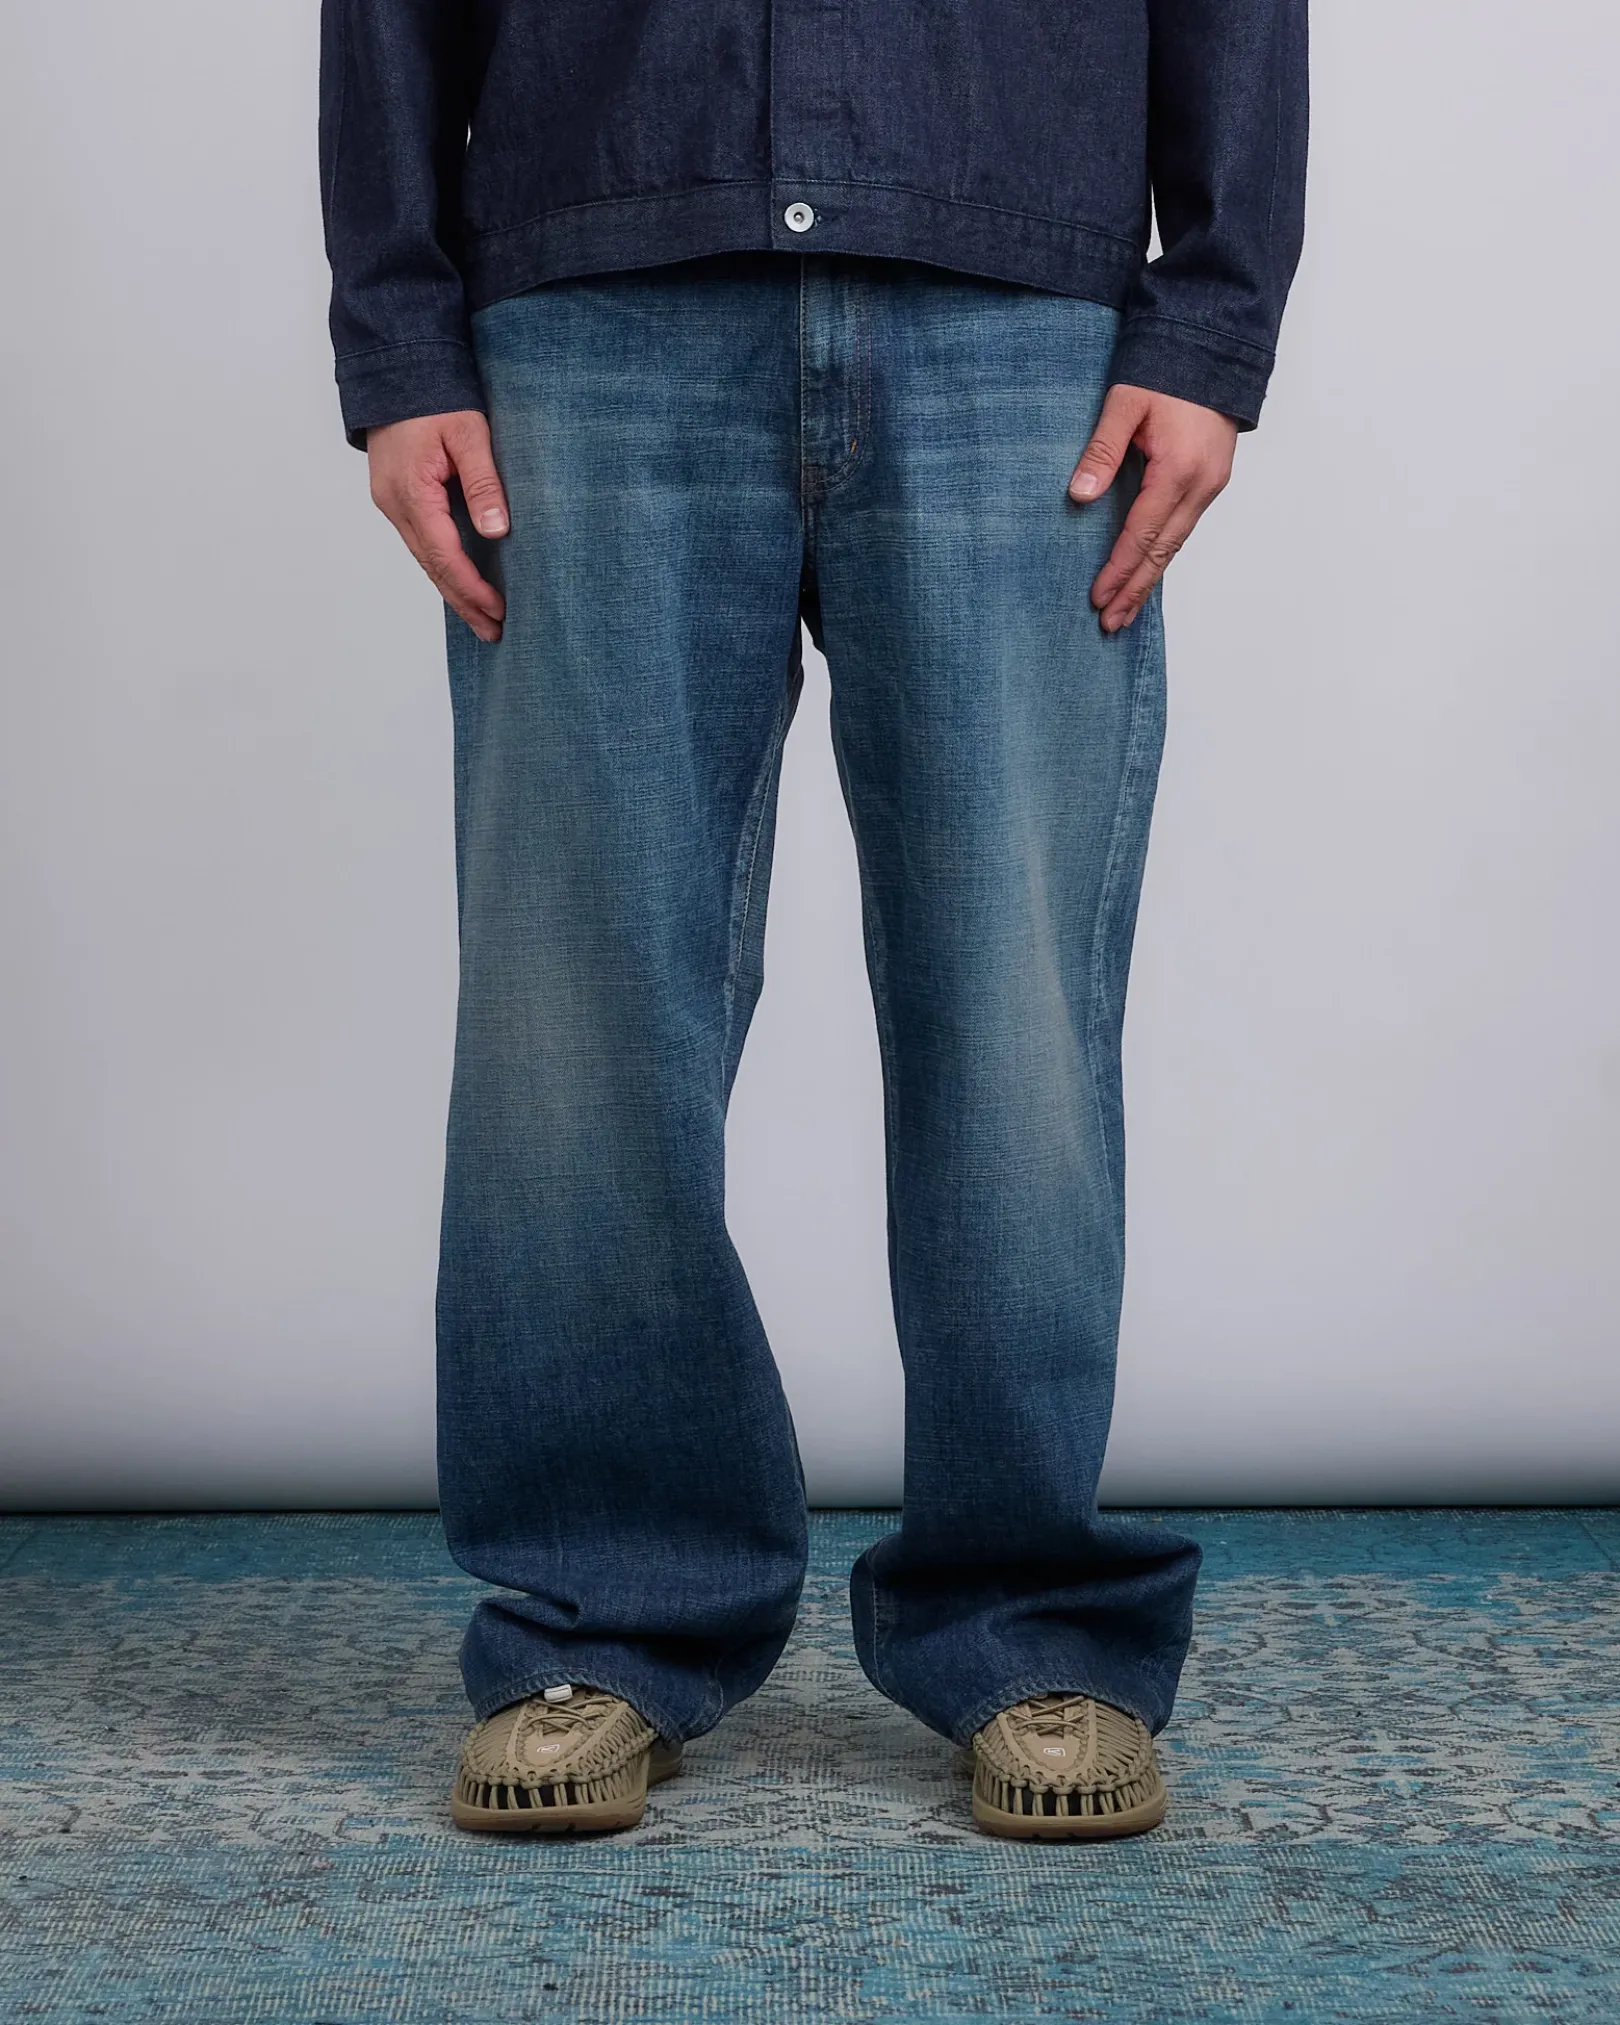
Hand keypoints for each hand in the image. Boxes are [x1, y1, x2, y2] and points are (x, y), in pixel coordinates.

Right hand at [367, 411, 509, 643]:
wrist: (395, 369)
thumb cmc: (434, 396)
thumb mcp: (469, 434)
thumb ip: (483, 483)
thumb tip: (497, 532)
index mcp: (411, 493)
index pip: (445, 556)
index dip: (472, 589)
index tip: (499, 611)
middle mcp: (395, 505)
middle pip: (432, 568)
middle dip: (464, 603)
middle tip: (494, 632)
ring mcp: (391, 503)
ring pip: (424, 558)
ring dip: (453, 589)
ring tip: (481, 618)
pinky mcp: (395, 497)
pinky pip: (421, 542)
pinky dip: (442, 566)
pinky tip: (460, 582)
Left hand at [1068, 386, 1237, 632]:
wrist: (1213, 346)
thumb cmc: (1167, 367)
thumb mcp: (1124, 403)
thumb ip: (1101, 452)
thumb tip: (1080, 497)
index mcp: (1178, 470)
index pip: (1142, 535)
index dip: (1118, 570)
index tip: (1098, 598)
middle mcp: (1201, 485)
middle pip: (1163, 552)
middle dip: (1135, 589)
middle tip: (1111, 623)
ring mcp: (1211, 484)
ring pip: (1176, 544)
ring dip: (1150, 578)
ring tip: (1126, 609)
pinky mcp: (1211, 479)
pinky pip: (1184, 528)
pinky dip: (1164, 554)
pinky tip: (1148, 571)